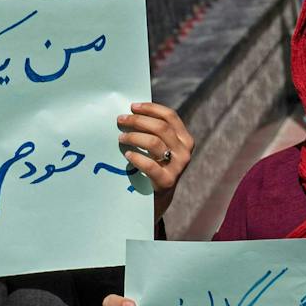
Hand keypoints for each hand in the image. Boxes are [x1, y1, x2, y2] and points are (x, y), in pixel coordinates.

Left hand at [118, 102, 193, 221]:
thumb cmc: (155, 166)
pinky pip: (149, 165)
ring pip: (154, 142)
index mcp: (185, 139)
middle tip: (120, 120)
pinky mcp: (167, 181)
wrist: (157, 198)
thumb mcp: (161, 148)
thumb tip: (131, 112)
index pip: (170, 116)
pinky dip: (136, 157)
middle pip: (161, 127)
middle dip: (138, 121)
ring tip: (121, 137)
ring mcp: (178, 167)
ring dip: (134, 137)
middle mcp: (185, 151)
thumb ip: (154, 132)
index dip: (151, 108)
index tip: (132, 107)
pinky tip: (127, 155)